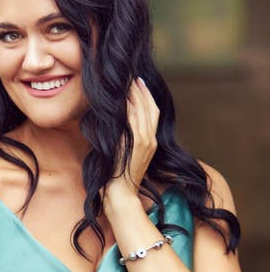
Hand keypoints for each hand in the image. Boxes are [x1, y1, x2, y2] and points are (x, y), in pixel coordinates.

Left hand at [105, 77, 159, 201]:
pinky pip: (133, 119)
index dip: (147, 97)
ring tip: (126, 82)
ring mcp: (145, 141)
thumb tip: (117, 126)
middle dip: (141, 91)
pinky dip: (128, 107)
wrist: (120, 194)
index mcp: (151, 142)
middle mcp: (151, 139)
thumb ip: (126, 140)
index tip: (138, 84)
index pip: (153, 113)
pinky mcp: (136, 144)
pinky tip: (121, 97)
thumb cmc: (117, 178)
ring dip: (134, 95)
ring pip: (142, 110)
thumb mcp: (126, 155)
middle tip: (132, 77)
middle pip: (149, 108)